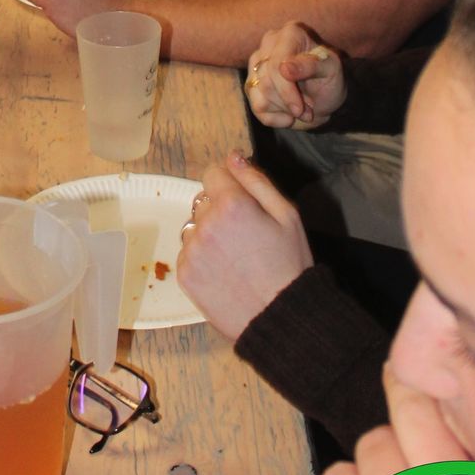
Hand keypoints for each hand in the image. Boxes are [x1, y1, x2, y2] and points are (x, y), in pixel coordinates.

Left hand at [178, 153, 312, 341]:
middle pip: (203, 200)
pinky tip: (225, 272)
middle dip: (220, 210)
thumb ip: (257, 181)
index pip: (213, 172)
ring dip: (208, 234)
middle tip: (246, 235)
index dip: (229, 183)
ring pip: (194, 227)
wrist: (279, 317)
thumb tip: (233, 157)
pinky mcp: (185, 273)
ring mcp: (192, 250)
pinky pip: (188, 253)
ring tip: (236, 257)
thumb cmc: (289, 265)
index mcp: (232, 204)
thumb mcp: (287, 215)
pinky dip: (202, 258)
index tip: (242, 201)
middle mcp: (205, 223)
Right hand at [245, 23, 345, 129]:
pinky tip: (288, 115)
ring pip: (258, 97)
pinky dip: (275, 118)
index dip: (286, 91)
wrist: (326, 95)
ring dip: (283, 110)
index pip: (276, 65)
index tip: (300, 109)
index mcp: (290, 34)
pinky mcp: (251, 84)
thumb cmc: (330, 77)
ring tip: (300, 108)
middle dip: (288, 103)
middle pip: (266, 83)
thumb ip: (310, 66)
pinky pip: (256, 108)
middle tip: (307, 110)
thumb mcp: (331, 70)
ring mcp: (256, 64)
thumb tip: (284, 68)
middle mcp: (268, 44)